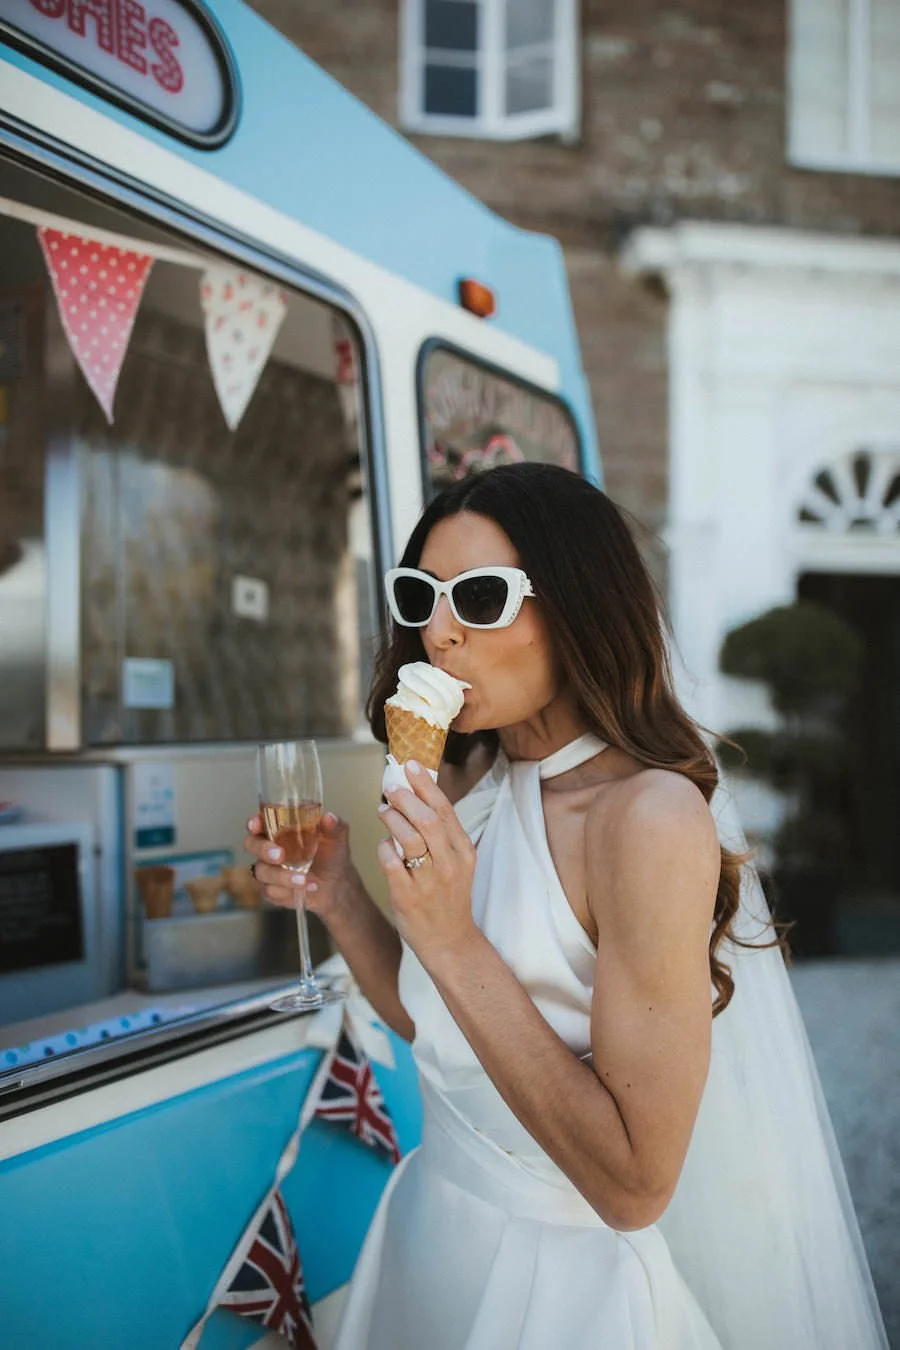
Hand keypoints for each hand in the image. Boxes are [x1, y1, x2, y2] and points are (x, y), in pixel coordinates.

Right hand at [243, 811, 351, 919]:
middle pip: (251, 844)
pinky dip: (287, 891)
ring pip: (261, 871)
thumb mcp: (337, 837)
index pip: (259, 822)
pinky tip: (306, 888)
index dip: (254, 822)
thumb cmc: (332, 855)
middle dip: (263, 849)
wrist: (337, 884)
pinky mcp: (271, 889)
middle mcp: (269, 847)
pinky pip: (269, 891)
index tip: (257, 824)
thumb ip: (334, 826)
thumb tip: (329, 817)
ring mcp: (268, 869)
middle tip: (281, 855)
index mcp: (280, 829)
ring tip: (304, 879)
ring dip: (282, 876)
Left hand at [376, 760, 478, 968]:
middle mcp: (450, 864)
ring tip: (382, 811)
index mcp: (463, 850)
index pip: (445, 809)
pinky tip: (383, 846)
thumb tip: (417, 794)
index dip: (425, 784)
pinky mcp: (408, 897)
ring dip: (392, 819)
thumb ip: (440, 832)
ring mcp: (430, 882)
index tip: (410, 765)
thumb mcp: (455, 861)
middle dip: (406, 798)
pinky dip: (384, 849)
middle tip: (390, 788)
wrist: (450, 941)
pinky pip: (391, 864)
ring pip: (408, 839)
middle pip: (428, 819)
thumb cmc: (448, 896)